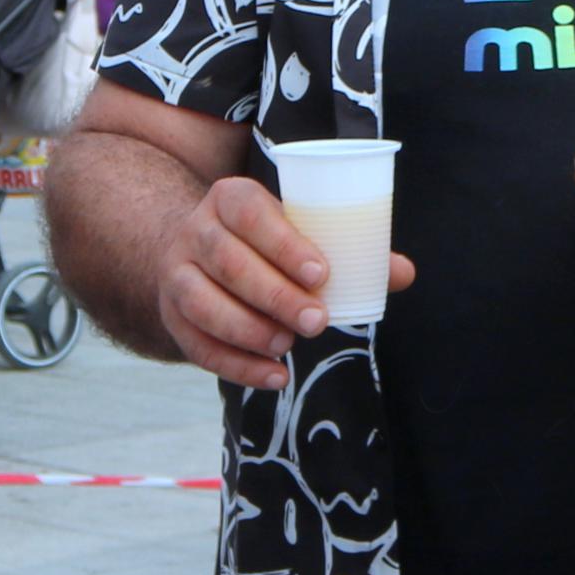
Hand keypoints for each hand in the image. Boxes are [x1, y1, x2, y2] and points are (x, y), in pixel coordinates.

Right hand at [152, 174, 410, 390]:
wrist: (196, 253)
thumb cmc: (264, 243)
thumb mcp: (296, 231)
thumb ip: (348, 249)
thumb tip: (403, 272)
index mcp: (230, 199)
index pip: (249, 213)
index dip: (283, 243)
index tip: (320, 274)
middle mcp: (196, 231)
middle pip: (227, 262)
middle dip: (274, 295)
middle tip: (316, 322)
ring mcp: (176, 274)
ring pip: (204, 303)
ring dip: (250, 330)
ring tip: (288, 345)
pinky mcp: (172, 316)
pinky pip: (197, 345)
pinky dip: (237, 366)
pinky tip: (274, 375)